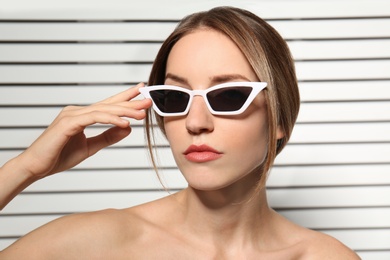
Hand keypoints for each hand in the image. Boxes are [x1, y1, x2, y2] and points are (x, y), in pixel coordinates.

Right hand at [16, 83, 151, 179]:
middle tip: (148, 99)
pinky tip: (124, 122)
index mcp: (82, 116)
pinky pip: (94, 118)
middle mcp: (77, 111)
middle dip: (130, 102)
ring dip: (124, 110)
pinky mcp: (68, 123)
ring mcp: (72, 115)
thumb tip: (127, 128)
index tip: (141, 91)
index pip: (108, 105)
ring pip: (104, 109)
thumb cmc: (58, 156)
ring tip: (142, 112)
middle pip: (109, 105)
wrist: (36, 167)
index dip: (125, 97)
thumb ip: (108, 137)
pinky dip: (110, 119)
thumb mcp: (90, 147)